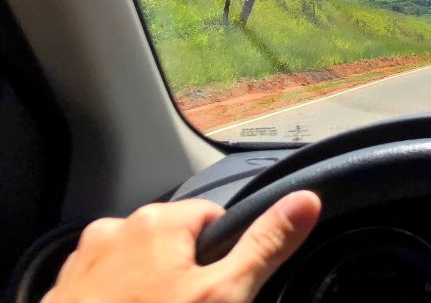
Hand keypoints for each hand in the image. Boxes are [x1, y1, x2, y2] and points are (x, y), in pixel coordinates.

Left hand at [44, 191, 320, 302]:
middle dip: (185, 275)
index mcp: (157, 221)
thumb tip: (307, 198)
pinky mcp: (61, 296)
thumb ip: (266, 244)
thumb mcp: (225, 294)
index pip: (212, 218)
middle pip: (173, 244)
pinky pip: (105, 291)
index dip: (223, 258)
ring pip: (137, 268)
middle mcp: (114, 230)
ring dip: (150, 291)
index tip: (218, 292)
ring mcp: (82, 264)